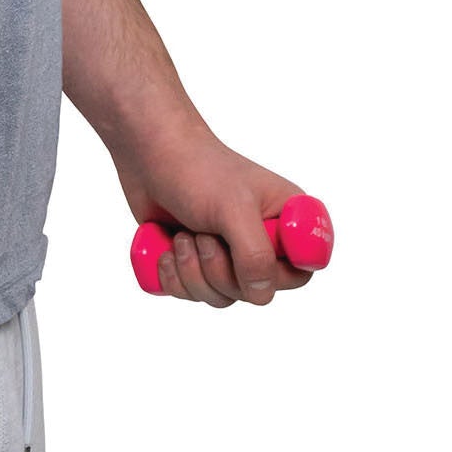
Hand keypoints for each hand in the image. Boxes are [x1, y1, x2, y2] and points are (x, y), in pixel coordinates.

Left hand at [117, 122, 312, 307]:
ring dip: (192, 271)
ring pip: (222, 297)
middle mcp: (262, 241)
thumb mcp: (233, 208)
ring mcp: (229, 254)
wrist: (149, 154)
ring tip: (182, 235)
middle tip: (202, 234)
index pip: (302, 271)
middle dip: (219, 269)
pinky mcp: (198, 263)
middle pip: (256, 292)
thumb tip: (261, 295)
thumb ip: (255, 255)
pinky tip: (166, 250)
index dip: (276, 273)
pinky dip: (173, 278)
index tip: (243, 251)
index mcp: (286, 219)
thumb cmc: (196, 169)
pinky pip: (192, 295)